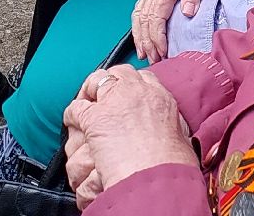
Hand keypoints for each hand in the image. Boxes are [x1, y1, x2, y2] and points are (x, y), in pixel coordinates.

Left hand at [63, 66, 197, 206]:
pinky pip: (77, 108)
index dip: (132, 83)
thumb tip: (173, 133)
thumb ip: (173, 130)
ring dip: (89, 92)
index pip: (144, 78)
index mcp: (162, 98)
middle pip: (120, 73)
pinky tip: (72, 121)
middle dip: (110, 80)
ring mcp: (115, 103)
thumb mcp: (181, 140)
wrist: (158, 179)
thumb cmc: (172, 167)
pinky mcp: (94, 119)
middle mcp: (138, 93)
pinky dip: (72, 115)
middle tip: (104, 92)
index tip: (127, 90)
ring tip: (85, 101)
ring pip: (96, 81)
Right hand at [132, 0, 213, 61]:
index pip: (156, 17)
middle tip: (154, 59)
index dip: (157, 37)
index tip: (162, 51)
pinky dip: (137, 26)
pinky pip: (139, 11)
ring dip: (140, 37)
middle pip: (144, 20)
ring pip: (138, 17)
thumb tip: (188, 12)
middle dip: (147, 42)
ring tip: (144, 54)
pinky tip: (140, 37)